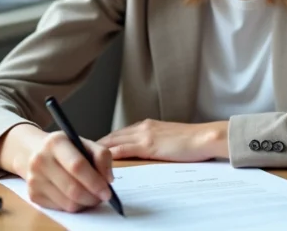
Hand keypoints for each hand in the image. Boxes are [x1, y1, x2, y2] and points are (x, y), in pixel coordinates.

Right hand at [20, 130, 114, 212]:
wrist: (35, 151)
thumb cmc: (66, 148)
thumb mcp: (84, 142)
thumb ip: (101, 155)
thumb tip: (108, 179)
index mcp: (55, 142)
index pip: (77, 166)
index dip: (95, 181)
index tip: (108, 191)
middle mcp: (40, 160)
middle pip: (73, 188)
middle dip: (93, 197)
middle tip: (103, 197)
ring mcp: (34, 179)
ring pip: (68, 203)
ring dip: (86, 203)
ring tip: (92, 195)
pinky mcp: (33, 195)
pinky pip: (61, 208)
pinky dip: (75, 206)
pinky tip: (78, 197)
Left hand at [97, 119, 227, 161]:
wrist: (205, 137)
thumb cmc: (192, 141)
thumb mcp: (168, 138)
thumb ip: (154, 142)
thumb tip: (146, 152)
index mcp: (147, 125)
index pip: (120, 133)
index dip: (105, 142)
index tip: (92, 149)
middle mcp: (142, 127)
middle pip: (112, 136)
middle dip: (96, 146)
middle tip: (81, 155)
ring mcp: (144, 135)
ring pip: (113, 142)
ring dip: (99, 151)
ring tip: (85, 160)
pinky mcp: (148, 145)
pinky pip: (123, 150)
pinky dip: (110, 156)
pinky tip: (101, 162)